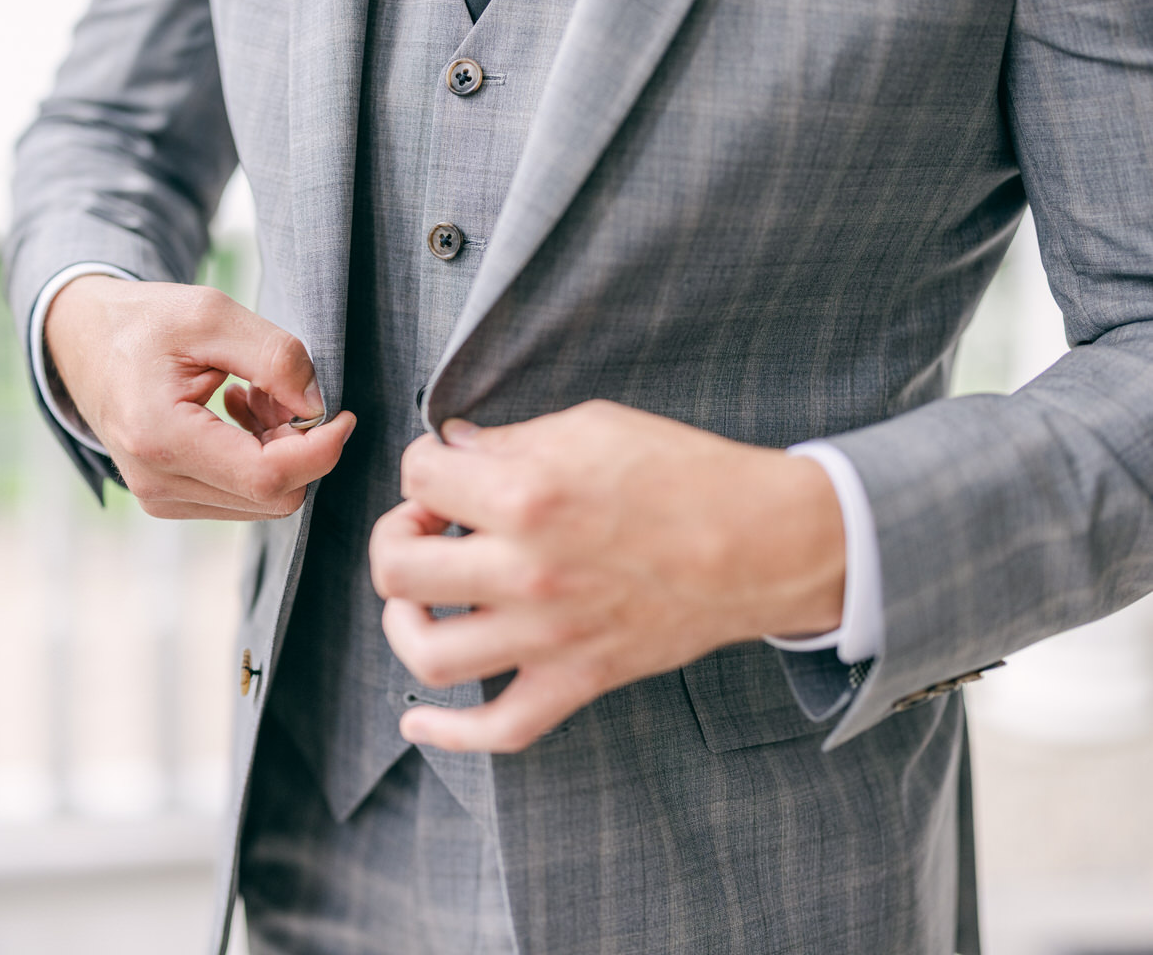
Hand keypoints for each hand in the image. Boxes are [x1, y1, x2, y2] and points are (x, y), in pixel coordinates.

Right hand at [45, 274, 355, 518]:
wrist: (83, 341)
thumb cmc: (144, 322)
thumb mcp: (211, 314)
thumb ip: (275, 357)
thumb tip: (318, 408)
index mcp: (160, 437)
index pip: (267, 477)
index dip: (320, 450)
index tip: (343, 414)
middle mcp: (158, 483)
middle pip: (274, 496)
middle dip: (298, 446)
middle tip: (281, 389)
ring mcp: (161, 500)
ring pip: (263, 500)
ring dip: (278, 450)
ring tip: (251, 394)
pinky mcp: (169, 502)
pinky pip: (242, 497)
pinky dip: (259, 459)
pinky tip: (238, 414)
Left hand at [369, 400, 844, 752]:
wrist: (765, 541)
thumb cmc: (685, 472)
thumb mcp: (592, 425)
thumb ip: (510, 440)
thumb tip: (453, 447)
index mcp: (526, 495)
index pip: (419, 478)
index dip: (423, 467)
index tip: (447, 473)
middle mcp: (525, 571)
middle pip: (398, 569)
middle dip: (396, 536)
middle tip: (428, 525)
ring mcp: (549, 636)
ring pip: (429, 654)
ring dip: (404, 622)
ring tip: (421, 598)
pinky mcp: (577, 680)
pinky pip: (498, 729)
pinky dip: (448, 735)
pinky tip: (417, 721)